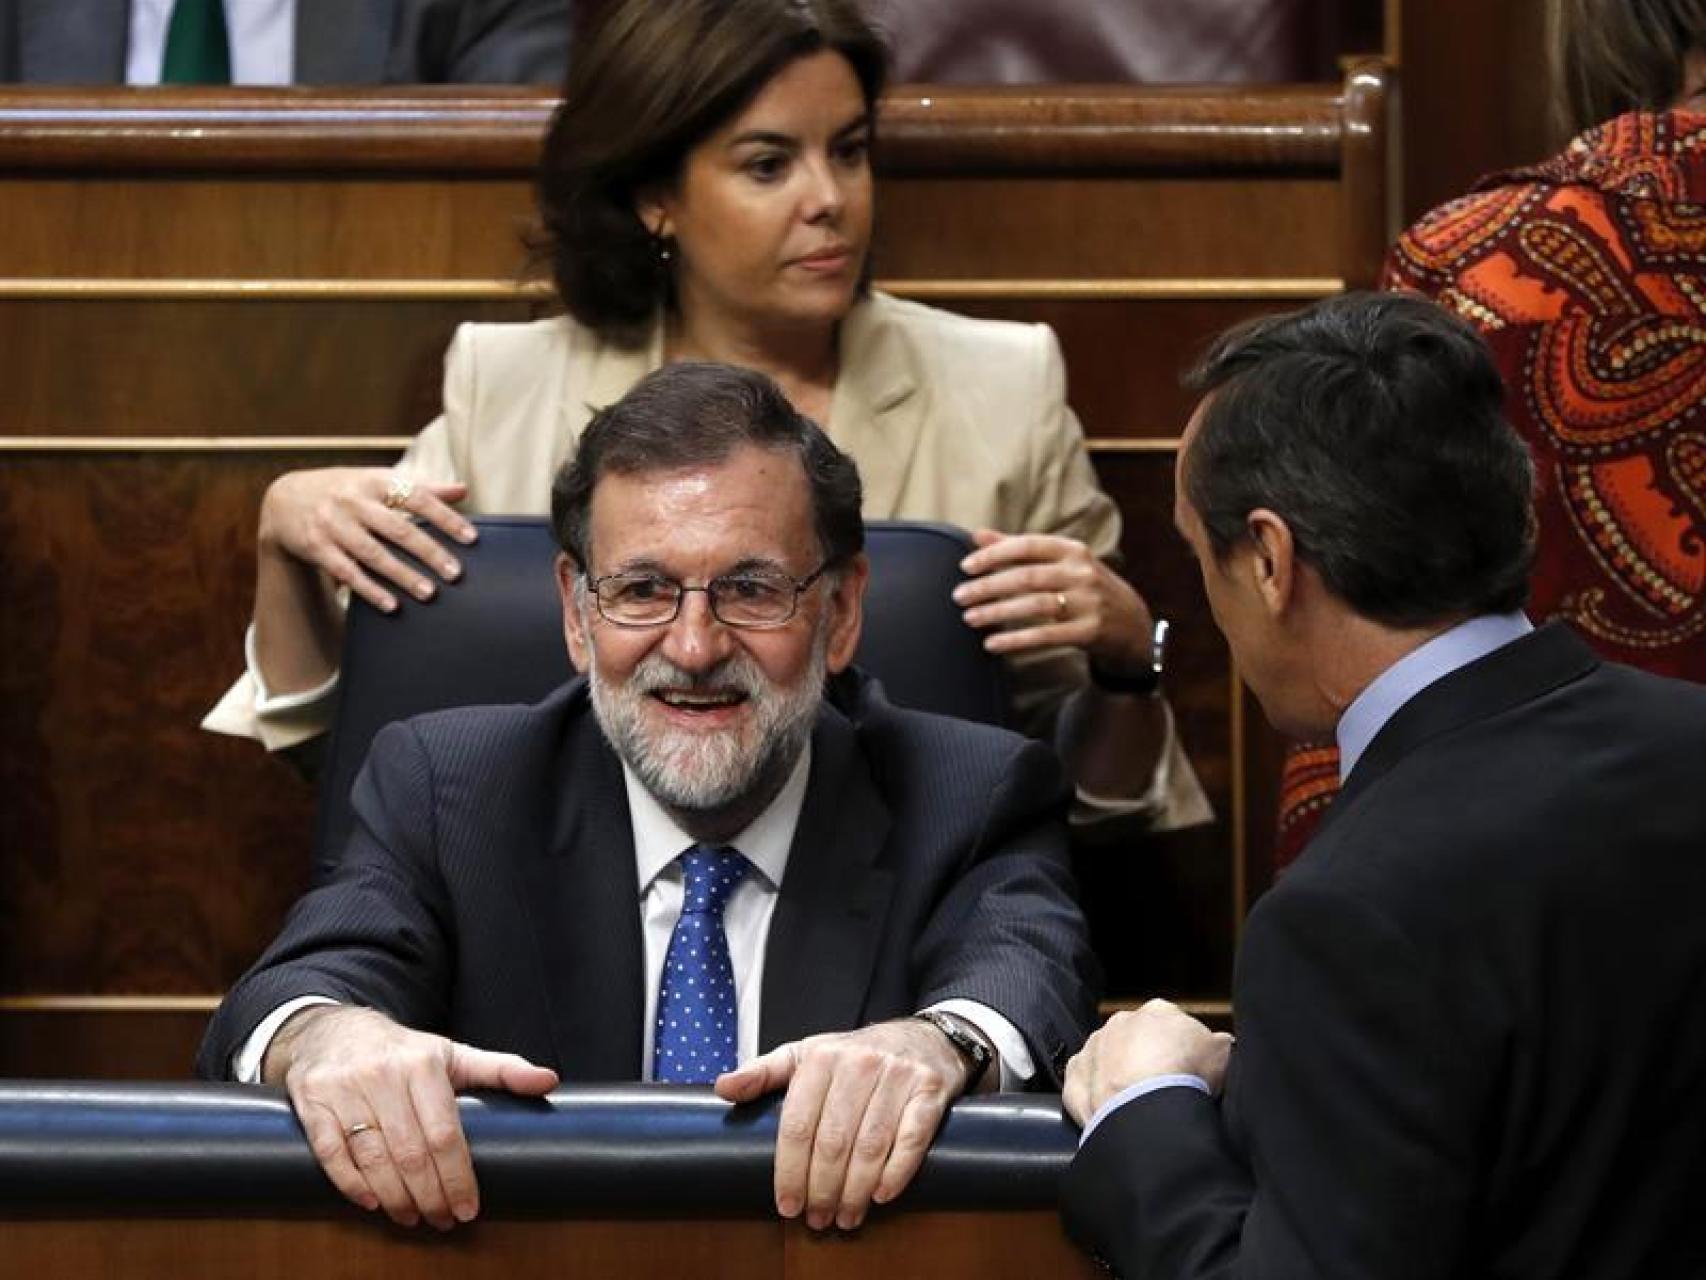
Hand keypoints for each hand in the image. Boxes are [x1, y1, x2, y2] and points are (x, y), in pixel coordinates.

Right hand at [258, 466, 475, 613]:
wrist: (285, 499)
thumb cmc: (346, 491)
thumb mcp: (378, 481)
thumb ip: (421, 487)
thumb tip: (464, 490)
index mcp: (375, 481)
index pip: (417, 497)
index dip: (445, 517)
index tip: (471, 538)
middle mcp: (354, 501)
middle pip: (398, 528)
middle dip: (429, 552)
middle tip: (454, 573)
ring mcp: (333, 524)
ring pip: (373, 554)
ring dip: (402, 575)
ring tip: (429, 593)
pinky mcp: (316, 547)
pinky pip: (347, 572)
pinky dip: (370, 590)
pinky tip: (391, 605)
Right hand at [264, 1006, 557, 1228]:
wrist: (333, 1030)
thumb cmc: (402, 1051)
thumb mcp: (453, 1054)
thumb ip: (502, 1069)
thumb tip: (550, 1080)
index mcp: (423, 1064)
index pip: (445, 1134)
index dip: (457, 1177)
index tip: (469, 1207)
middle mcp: (382, 1074)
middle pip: (410, 1152)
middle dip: (430, 1195)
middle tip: (443, 1220)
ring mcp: (343, 1089)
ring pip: (372, 1158)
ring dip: (395, 1197)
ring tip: (413, 1217)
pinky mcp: (312, 1103)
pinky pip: (331, 1153)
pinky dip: (352, 1184)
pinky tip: (373, 1202)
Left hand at [714, 1018, 973, 1230]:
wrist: (924, 1038)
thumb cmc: (855, 1055)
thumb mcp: (806, 1054)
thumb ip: (764, 1073)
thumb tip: (722, 1089)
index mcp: (820, 1056)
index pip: (797, 1124)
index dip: (790, 1171)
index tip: (786, 1205)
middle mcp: (858, 1063)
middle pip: (833, 1141)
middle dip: (822, 1189)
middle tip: (817, 1219)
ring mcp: (897, 1076)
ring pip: (870, 1145)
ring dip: (855, 1191)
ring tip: (846, 1216)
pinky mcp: (929, 1090)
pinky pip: (912, 1137)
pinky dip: (897, 1171)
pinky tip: (882, 1195)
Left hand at [954, 529, 1153, 673]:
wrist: (1132, 623)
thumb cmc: (1085, 588)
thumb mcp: (1061, 562)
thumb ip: (1019, 548)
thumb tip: (977, 534)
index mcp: (1072, 550)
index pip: (1027, 545)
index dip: (994, 554)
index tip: (966, 566)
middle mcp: (1081, 572)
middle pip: (1027, 577)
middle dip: (988, 587)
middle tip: (959, 597)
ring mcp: (1088, 602)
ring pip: (1034, 606)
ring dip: (997, 613)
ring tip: (970, 619)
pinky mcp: (1090, 631)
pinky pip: (1046, 636)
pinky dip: (1016, 640)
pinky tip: (993, 644)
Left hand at [1062, 999, 1233, 1126]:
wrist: (1146, 1105)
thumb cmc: (1188, 1074)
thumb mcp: (1223, 1053)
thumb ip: (1220, 1044)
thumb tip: (1221, 1044)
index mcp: (1158, 1010)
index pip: (1173, 1025)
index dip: (1183, 1049)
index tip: (1190, 1071)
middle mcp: (1122, 1021)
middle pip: (1138, 1040)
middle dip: (1148, 1060)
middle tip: (1164, 1090)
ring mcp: (1094, 1047)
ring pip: (1108, 1058)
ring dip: (1119, 1076)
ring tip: (1138, 1105)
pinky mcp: (1075, 1075)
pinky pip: (1084, 1082)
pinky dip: (1094, 1094)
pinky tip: (1111, 1110)